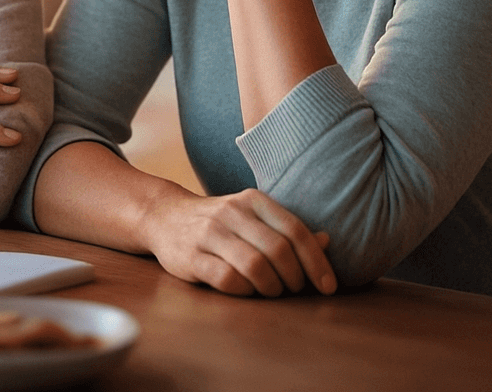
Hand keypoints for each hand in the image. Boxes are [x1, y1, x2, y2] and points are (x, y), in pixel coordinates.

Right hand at [140, 185, 335, 296]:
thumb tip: (327, 240)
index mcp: (253, 200)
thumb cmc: (219, 222)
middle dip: (295, 278)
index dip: (316, 261)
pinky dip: (245, 291)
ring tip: (272, 291)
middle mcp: (232, 212)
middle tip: (295, 289)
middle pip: (278, 250)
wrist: (163, 216)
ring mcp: (209, 234)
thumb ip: (287, 229)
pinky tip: (246, 291)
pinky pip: (227, 279)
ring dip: (272, 287)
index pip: (294, 230)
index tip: (328, 285)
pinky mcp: (191, 257)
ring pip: (255, 266)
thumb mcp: (253, 217)